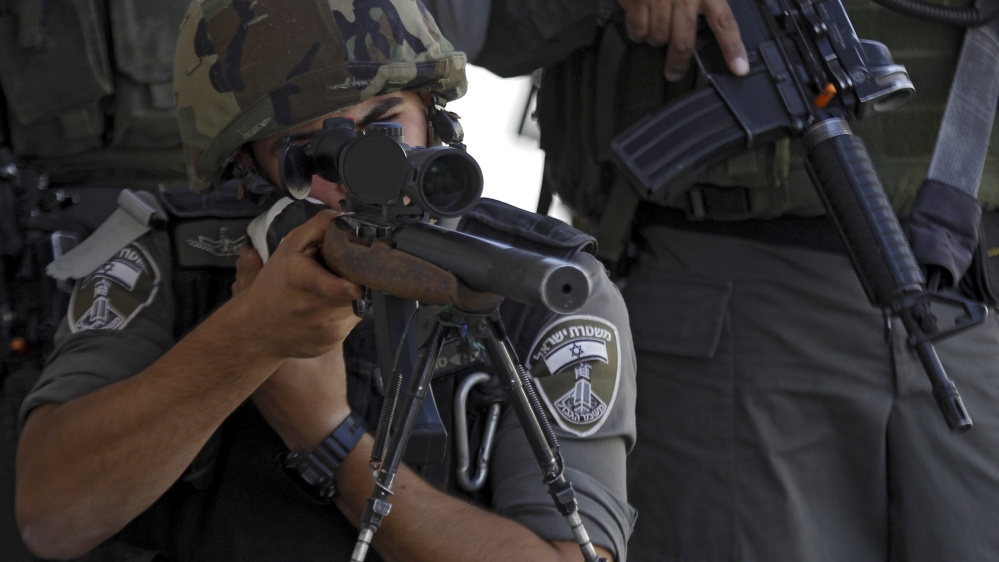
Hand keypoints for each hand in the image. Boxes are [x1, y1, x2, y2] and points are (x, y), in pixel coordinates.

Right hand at [228, 210, 362, 360]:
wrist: (255, 330)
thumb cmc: (273, 285)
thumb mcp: (289, 247)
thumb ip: (319, 227)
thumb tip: (350, 218)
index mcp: (302, 280)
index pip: (331, 287)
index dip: (345, 286)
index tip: (356, 287)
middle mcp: (316, 309)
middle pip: (356, 290)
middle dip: (355, 279)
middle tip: (341, 273)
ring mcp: (326, 330)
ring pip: (357, 307)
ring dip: (351, 297)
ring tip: (330, 292)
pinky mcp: (333, 342)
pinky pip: (352, 322)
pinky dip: (345, 314)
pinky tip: (326, 310)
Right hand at [617, 0, 748, 81]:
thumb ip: (711, 2)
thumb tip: (714, 24)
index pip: (725, 24)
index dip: (733, 48)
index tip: (739, 69)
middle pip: (684, 42)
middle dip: (678, 64)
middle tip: (674, 73)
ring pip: (659, 39)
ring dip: (656, 41)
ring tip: (655, 34)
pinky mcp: (638, 0)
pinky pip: (638, 31)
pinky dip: (638, 34)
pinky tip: (641, 26)